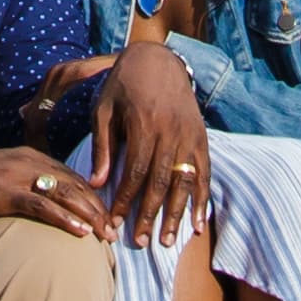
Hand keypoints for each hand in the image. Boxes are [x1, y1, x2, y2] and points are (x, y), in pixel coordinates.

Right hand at [0, 143, 115, 241]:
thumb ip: (23, 188)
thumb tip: (44, 209)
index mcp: (29, 156)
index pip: (72, 176)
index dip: (94, 198)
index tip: (110, 218)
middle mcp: (27, 161)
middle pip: (75, 183)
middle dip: (99, 208)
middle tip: (116, 231)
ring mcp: (15, 176)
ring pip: (64, 193)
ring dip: (90, 215)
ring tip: (107, 235)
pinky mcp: (3, 193)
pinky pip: (41, 206)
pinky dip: (64, 219)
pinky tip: (80, 233)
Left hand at [87, 38, 210, 246]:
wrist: (158, 58)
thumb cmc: (124, 83)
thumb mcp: (105, 107)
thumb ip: (103, 145)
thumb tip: (96, 183)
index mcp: (144, 123)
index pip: (135, 171)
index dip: (126, 199)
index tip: (116, 222)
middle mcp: (170, 131)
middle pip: (161, 182)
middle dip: (149, 215)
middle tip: (140, 242)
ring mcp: (189, 135)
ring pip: (184, 181)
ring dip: (176, 213)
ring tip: (168, 240)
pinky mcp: (201, 137)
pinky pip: (203, 172)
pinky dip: (202, 199)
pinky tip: (197, 223)